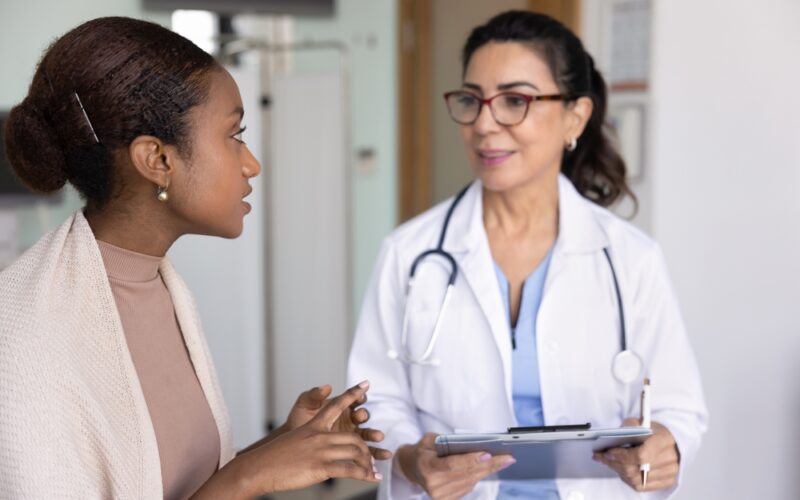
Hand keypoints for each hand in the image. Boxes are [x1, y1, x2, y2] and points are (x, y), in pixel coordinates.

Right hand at [198, 382, 381, 497]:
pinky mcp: (321, 467)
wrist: (260, 467)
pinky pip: (350, 469)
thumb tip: (324, 399)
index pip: (337, 404)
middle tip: (373, 454)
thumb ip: (312, 426)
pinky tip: (372, 477)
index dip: (353, 394)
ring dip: (368, 462)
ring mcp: (321, 451)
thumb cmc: (276, 454)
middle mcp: (320, 435)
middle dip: (367, 444)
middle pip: (354, 435)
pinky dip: (364, 474)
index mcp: (314, 425)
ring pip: (355, 451)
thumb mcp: (295, 435)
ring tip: (373, 469)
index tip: (366, 384)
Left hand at [285, 384, 391, 460]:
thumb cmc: (297, 422)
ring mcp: (351, 435)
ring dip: (374, 434)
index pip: (352, 399)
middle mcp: (348, 419)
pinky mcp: (351, 450)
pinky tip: (383, 456)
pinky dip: (376, 453)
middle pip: (361, 415)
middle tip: (360, 416)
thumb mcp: (303, 407)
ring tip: (378, 437)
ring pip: (366, 434)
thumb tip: (326, 387)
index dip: (358, 395)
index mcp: (338, 407)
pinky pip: (367, 452)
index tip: (361, 394)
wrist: (292, 444)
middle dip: (363, 415)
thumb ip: (313, 396)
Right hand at [397, 433, 514, 499]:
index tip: (487, 454)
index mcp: (426, 466)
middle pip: (466, 474)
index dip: (471, 460)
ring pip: (471, 482)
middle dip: (489, 465)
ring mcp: (440, 496)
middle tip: (507, 457)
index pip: (452, 465)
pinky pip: (469, 487)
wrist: (412, 468)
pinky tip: (490, 468)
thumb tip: (471, 443)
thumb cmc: (424, 450)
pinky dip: (480, 476)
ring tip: (504, 461)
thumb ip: (446, 440)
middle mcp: (433, 485)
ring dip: (488, 471)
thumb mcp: (429, 439)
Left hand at [593, 418, 679, 491]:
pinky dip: (627, 479)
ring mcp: (669, 473)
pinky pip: (641, 486)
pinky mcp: (666, 482)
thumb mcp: (641, 421)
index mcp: (664, 441)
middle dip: (614, 463)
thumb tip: (613, 439)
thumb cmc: (654, 431)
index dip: (621, 456)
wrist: (672, 440)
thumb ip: (629, 426)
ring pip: (636, 480)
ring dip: (618, 471)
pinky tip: (621, 469)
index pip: (640, 456)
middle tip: (601, 457)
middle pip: (635, 470)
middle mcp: (670, 459)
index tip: (607, 452)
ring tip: (609, 462)